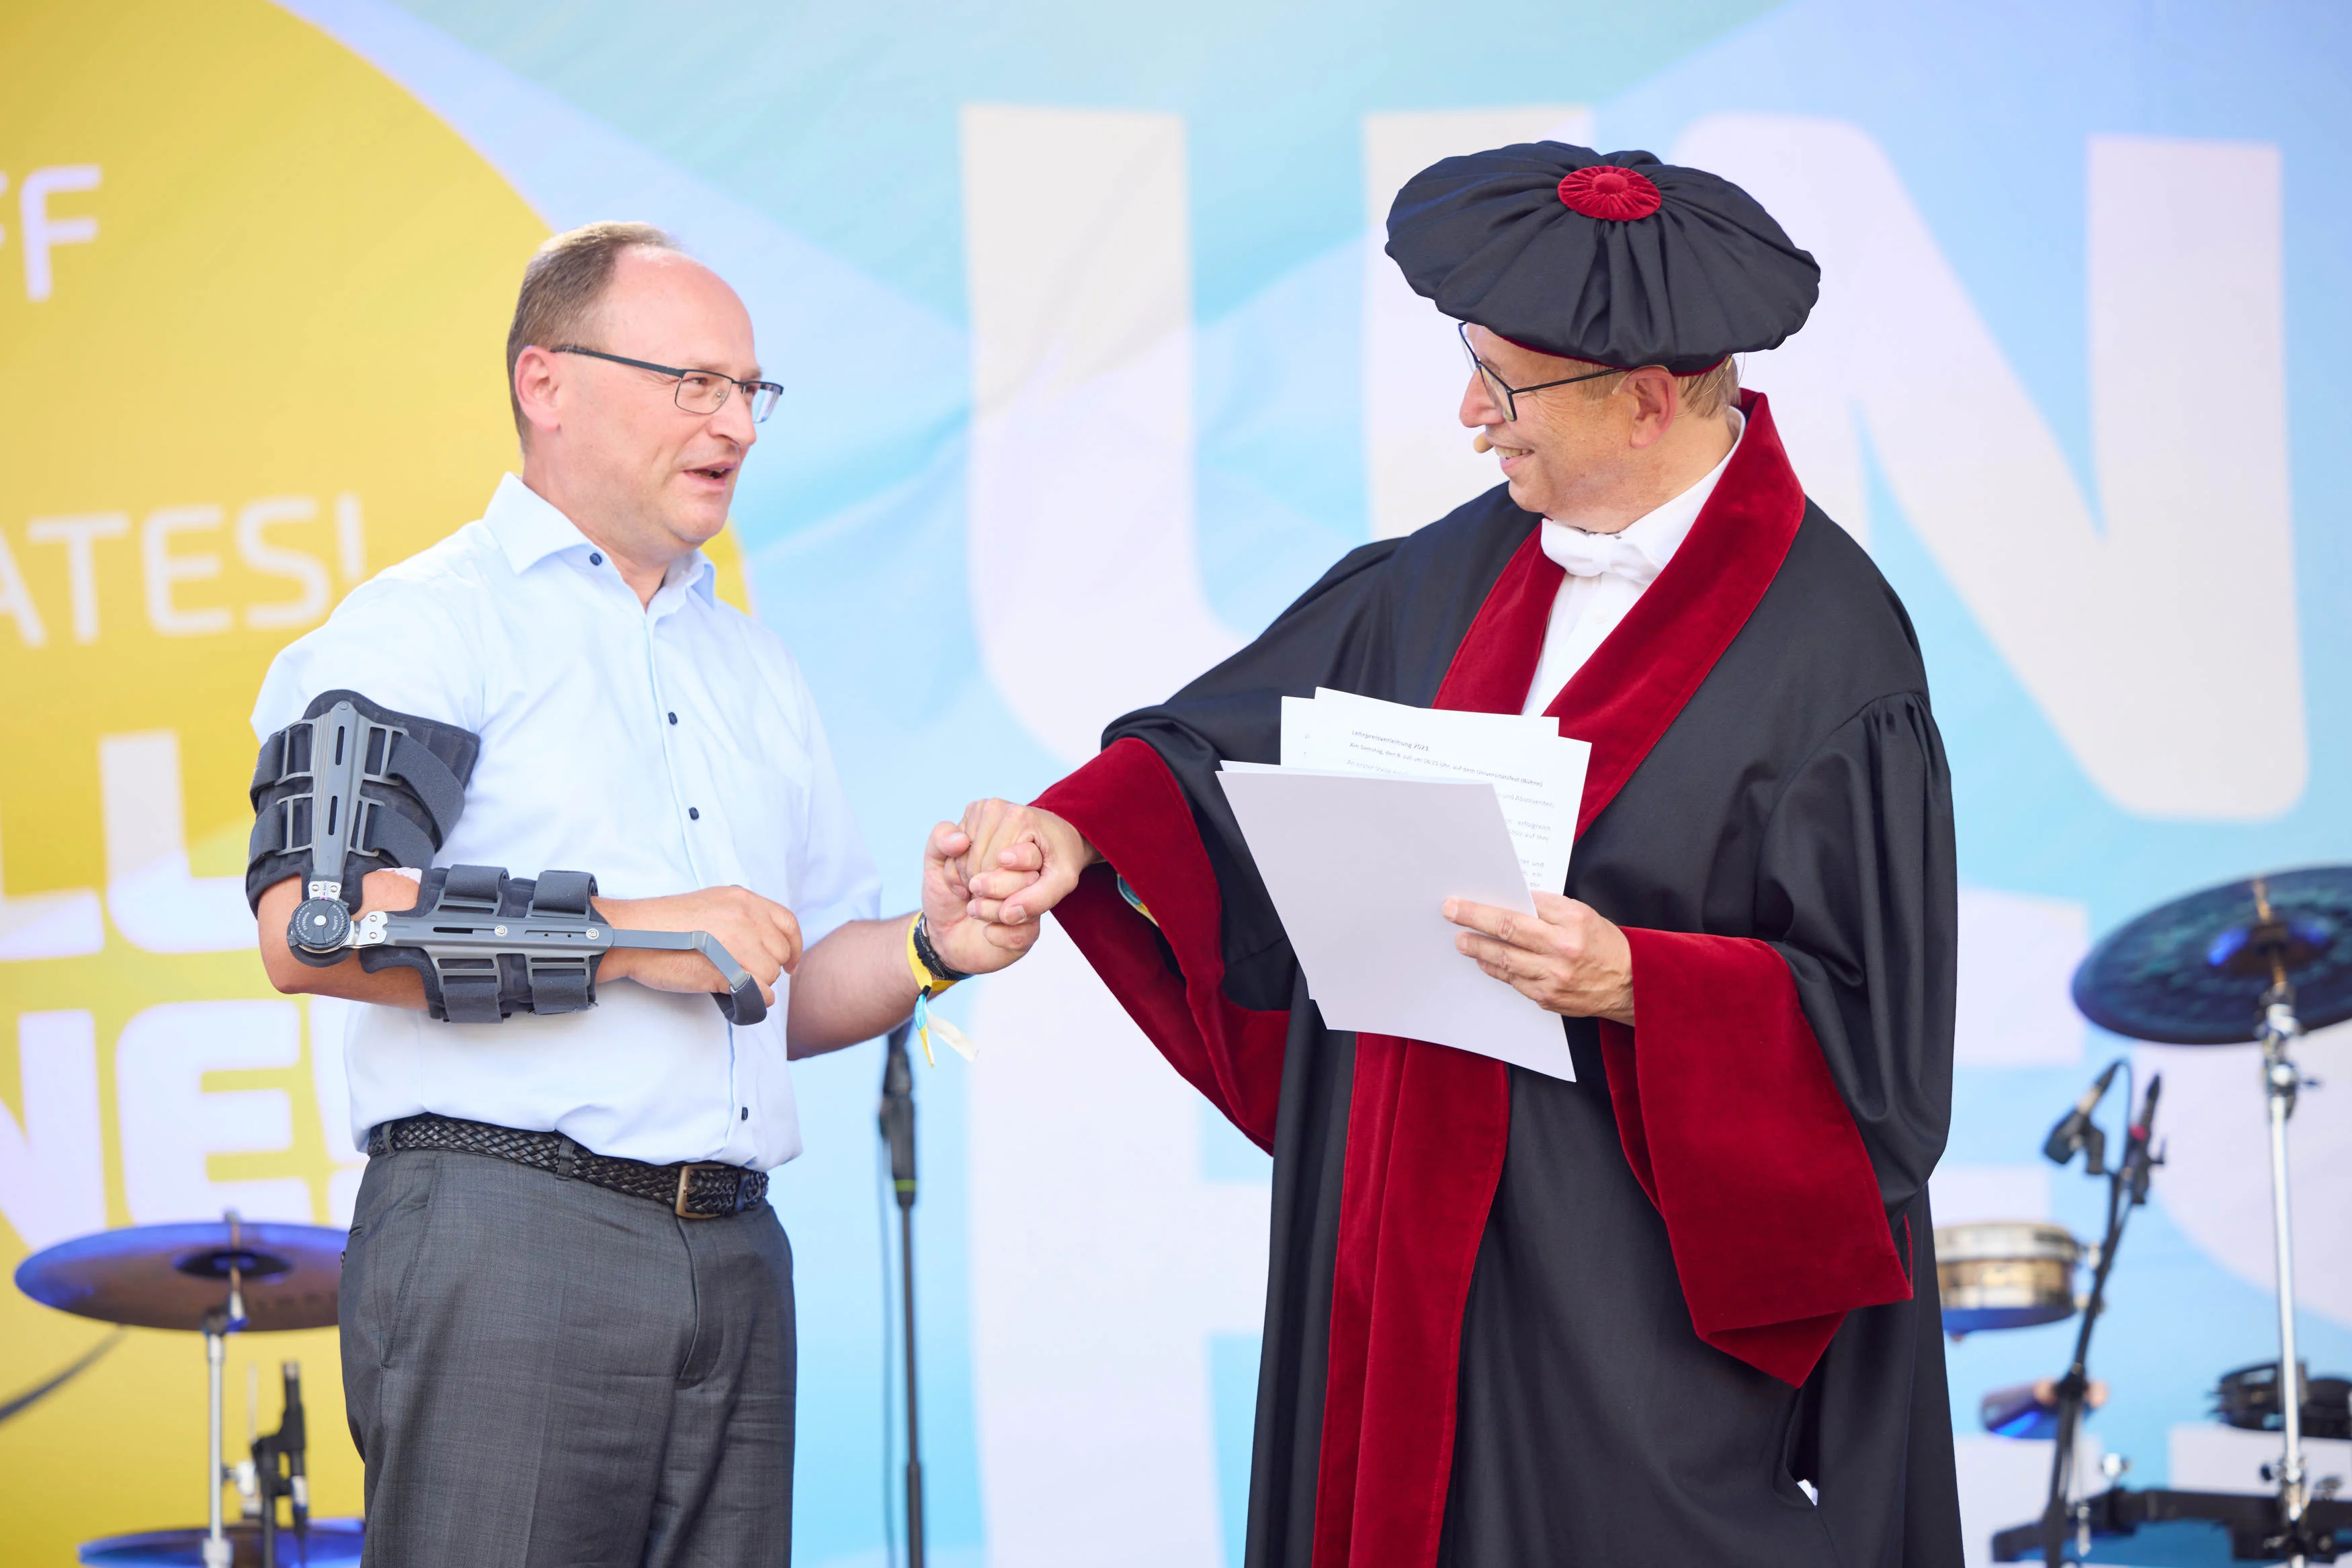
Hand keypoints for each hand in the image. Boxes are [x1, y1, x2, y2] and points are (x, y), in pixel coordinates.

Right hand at [593, 885, 801, 1007]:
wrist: (631, 936)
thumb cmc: (663, 925)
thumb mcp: (709, 904)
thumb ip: (739, 917)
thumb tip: (758, 943)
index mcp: (742, 900)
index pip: (788, 923)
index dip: (793, 947)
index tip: (789, 963)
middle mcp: (746, 916)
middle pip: (780, 952)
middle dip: (768, 967)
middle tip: (744, 974)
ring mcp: (739, 942)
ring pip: (771, 974)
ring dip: (757, 984)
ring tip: (731, 982)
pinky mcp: (727, 970)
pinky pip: (759, 992)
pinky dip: (753, 999)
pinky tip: (736, 997)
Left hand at [919, 820, 1039, 970]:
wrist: (943, 934)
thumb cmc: (946, 894)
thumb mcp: (935, 861)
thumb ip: (941, 839)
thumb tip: (961, 839)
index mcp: (1008, 853)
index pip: (1013, 848)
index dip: (985, 860)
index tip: (966, 873)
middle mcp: (1025, 876)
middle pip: (1028, 875)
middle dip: (993, 885)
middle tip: (972, 888)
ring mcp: (1030, 904)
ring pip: (1029, 903)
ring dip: (993, 909)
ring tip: (973, 909)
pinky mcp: (1027, 934)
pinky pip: (1023, 932)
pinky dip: (999, 934)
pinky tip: (987, 932)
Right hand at [957, 800, 1097, 930]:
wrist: (1056, 836)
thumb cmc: (1058, 858)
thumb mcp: (1061, 883)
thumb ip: (1038, 900)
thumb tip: (1006, 914)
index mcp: (1018, 818)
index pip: (995, 870)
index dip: (1007, 889)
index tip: (1029, 880)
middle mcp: (994, 808)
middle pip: (976, 867)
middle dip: (990, 889)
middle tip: (1012, 889)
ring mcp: (977, 810)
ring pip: (962, 863)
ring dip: (975, 882)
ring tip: (999, 881)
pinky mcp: (967, 815)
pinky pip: (951, 853)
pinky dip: (960, 872)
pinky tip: (979, 875)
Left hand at [1444, 893, 1634, 1024]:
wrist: (1631, 984)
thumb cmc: (1604, 943)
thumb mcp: (1581, 914)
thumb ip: (1547, 907)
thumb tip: (1512, 901)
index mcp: (1569, 927)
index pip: (1516, 915)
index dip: (1483, 910)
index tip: (1460, 904)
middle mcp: (1560, 955)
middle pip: (1505, 938)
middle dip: (1473, 926)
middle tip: (1451, 916)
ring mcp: (1552, 981)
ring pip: (1504, 964)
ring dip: (1479, 951)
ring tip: (1463, 942)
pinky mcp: (1548, 1000)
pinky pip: (1515, 983)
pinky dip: (1498, 970)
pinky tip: (1487, 962)